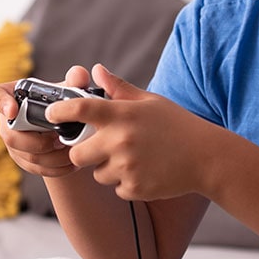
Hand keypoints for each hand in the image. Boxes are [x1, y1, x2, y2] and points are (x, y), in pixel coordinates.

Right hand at [0, 64, 92, 177]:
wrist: (63, 123)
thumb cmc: (60, 100)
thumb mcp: (68, 88)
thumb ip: (75, 80)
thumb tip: (79, 75)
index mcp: (11, 95)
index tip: (13, 110)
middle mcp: (6, 120)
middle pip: (10, 135)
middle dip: (37, 141)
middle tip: (60, 139)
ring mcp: (12, 142)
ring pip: (26, 156)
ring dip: (52, 157)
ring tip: (72, 151)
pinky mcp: (22, 159)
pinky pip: (36, 168)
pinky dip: (56, 168)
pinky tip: (73, 163)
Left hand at [50, 64, 226, 201]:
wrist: (207, 158)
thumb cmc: (177, 125)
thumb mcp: (150, 101)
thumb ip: (119, 89)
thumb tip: (96, 70)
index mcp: (122, 115)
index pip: (80, 109)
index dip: (59, 111)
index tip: (51, 114)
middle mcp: (120, 141)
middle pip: (76, 154)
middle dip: (82, 153)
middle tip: (99, 148)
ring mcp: (127, 167)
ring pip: (97, 174)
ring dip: (107, 169)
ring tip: (133, 159)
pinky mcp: (135, 188)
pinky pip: (116, 188)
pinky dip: (126, 183)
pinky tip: (145, 171)